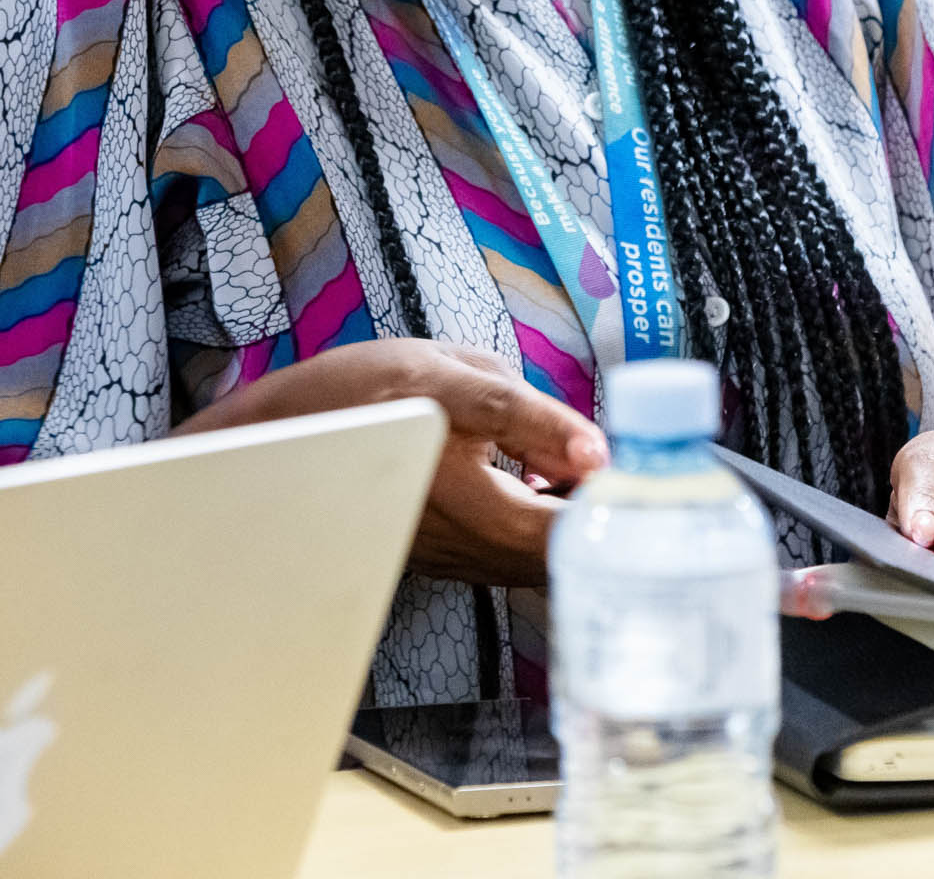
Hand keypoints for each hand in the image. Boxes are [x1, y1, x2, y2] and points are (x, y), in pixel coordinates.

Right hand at [174, 336, 607, 585]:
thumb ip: (533, 416)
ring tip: (592, 461)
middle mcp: (475, 551)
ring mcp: (460, 556)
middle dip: (611, 513)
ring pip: (545, 550)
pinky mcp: (446, 548)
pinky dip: (541, 512)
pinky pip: (513, 541)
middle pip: (573, 554)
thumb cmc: (352, 401)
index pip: (586, 539)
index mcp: (482, 511)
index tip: (660, 475)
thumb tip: (599, 450)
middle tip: (639, 463)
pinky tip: (542, 467)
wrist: (273, 437)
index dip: (631, 513)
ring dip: (576, 513)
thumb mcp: (449, 377)